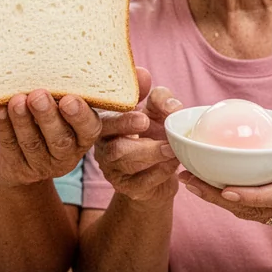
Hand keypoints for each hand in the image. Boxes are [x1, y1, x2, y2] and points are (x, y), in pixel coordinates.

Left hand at [0, 89, 102, 188]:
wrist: (6, 156)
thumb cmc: (35, 118)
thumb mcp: (50, 104)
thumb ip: (52, 90)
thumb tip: (45, 57)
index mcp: (81, 134)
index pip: (89, 128)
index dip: (80, 116)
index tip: (69, 99)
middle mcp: (66, 153)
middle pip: (60, 138)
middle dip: (48, 116)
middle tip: (38, 95)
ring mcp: (41, 164)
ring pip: (33, 144)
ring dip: (24, 121)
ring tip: (16, 100)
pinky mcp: (17, 169)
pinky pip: (10, 148)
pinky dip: (4, 128)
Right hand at [94, 70, 183, 204]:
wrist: (158, 172)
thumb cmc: (152, 133)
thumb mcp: (156, 110)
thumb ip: (157, 96)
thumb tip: (154, 84)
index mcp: (105, 121)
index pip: (99, 115)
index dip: (111, 113)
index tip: (135, 111)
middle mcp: (102, 145)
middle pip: (108, 137)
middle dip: (125, 127)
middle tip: (145, 121)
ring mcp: (112, 168)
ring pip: (123, 159)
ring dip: (149, 152)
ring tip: (171, 147)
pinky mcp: (127, 187)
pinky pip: (140, 181)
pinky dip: (159, 172)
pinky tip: (173, 164)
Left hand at [178, 107, 271, 228]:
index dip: (253, 195)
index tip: (225, 189)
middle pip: (254, 208)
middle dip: (219, 198)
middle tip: (189, 180)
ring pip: (246, 213)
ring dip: (215, 200)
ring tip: (188, 181)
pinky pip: (248, 212)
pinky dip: (224, 201)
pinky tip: (203, 185)